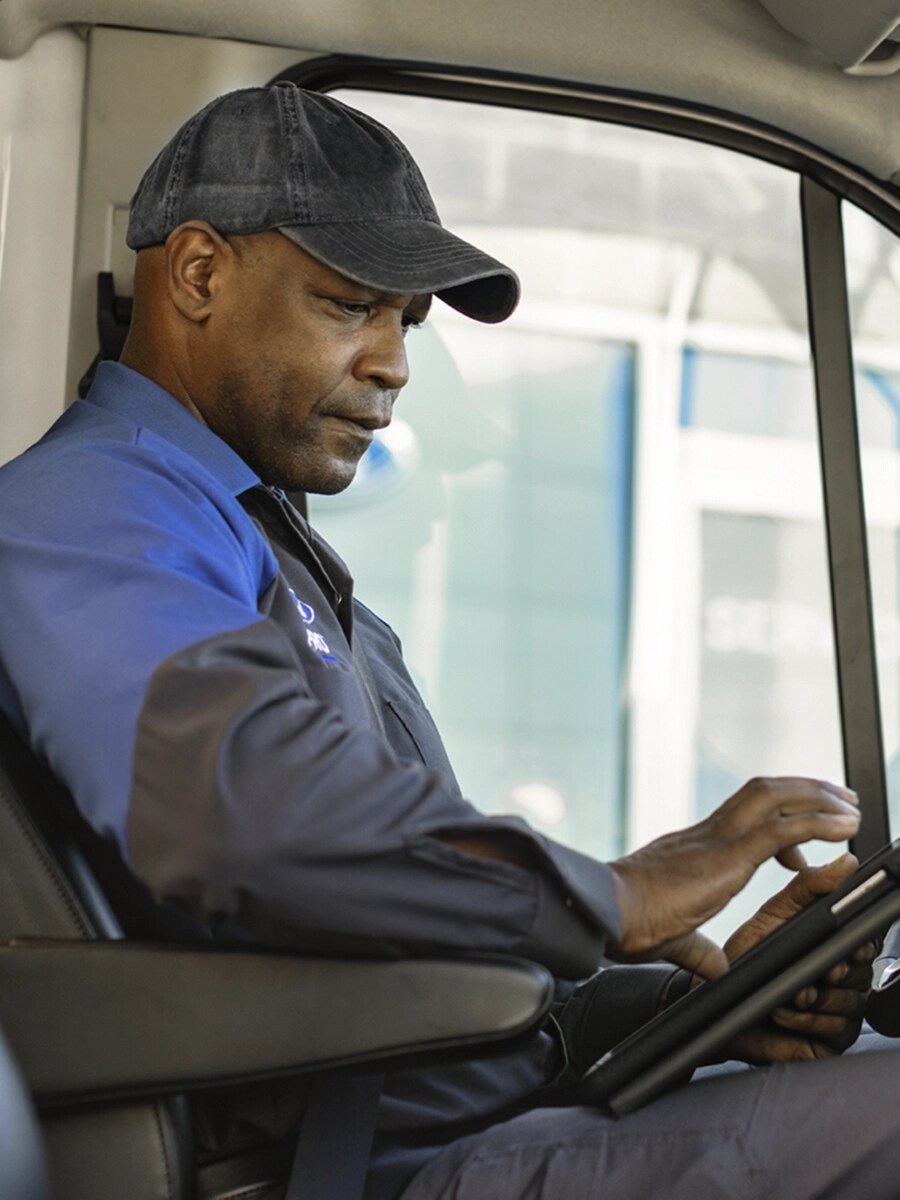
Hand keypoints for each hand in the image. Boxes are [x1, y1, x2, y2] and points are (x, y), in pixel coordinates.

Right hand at [607, 776, 859, 978]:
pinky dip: (819, 824)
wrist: (607, 911)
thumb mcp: (674, 938)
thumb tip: (714, 965)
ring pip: (775, 796)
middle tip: (841, 800)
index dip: (778, 820)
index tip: (801, 844)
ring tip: (850, 809)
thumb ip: (698, 949)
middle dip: (806, 791)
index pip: (743, 816)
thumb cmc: (626, 922)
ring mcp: (718, 838)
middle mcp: (708, 833)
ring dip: (818, 797)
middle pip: (764, 792)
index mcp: (695, 847)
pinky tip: (843, 829)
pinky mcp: (728, 855)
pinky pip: (783, 829)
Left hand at [721, 854, 875, 1063]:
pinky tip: (783, 1010)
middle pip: (860, 970)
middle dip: (829, 969)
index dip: (858, 942)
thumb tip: (846, 864)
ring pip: (848, 999)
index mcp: (836, 942)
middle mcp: (845, 974)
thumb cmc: (747, 958)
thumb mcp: (775, 915)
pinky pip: (834, 1026)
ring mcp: (842, 1007)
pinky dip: (805, 1017)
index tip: (847, 945)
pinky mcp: (834, 1037)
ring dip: (811, 994)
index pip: (865, 939)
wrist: (721, 1003)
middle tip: (806, 967)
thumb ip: (809, 887)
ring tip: (786, 989)